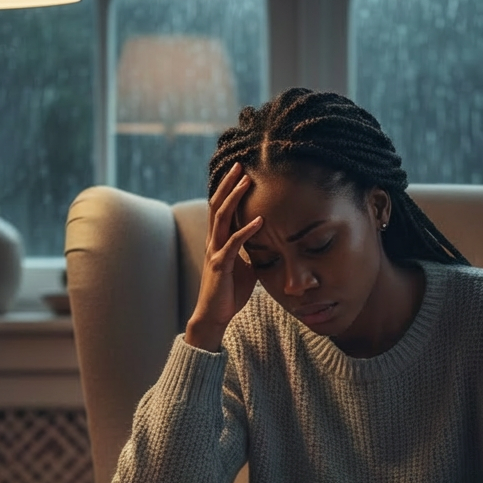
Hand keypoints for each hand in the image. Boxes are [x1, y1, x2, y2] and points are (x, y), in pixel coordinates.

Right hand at [185, 162, 262, 351]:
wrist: (215, 316)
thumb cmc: (230, 293)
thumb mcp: (246, 268)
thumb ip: (252, 253)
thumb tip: (268, 243)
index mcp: (218, 241)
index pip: (220, 209)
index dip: (227, 190)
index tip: (239, 173)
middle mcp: (214, 242)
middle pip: (217, 206)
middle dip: (228, 185)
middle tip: (240, 166)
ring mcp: (216, 252)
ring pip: (221, 219)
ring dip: (234, 199)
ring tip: (245, 183)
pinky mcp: (221, 266)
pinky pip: (234, 244)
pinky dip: (247, 231)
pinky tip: (260, 221)